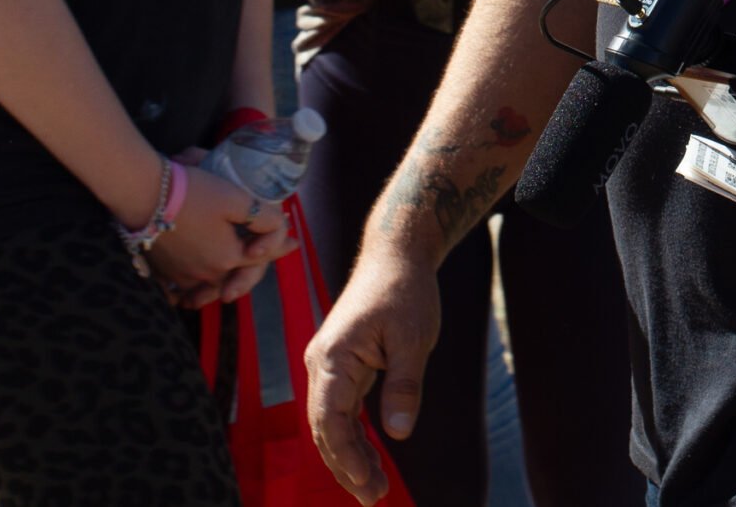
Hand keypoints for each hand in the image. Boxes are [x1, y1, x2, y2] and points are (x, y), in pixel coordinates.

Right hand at [143, 161, 294, 308]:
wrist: (145, 195)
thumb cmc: (193, 193)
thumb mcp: (237, 199)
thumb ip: (263, 218)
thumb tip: (281, 227)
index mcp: (228, 258)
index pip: (261, 256)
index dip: (279, 247)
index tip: (294, 243)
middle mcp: (206, 274)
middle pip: (235, 276)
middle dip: (252, 270)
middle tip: (264, 258)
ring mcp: (181, 277)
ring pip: (209, 287)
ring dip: (223, 285)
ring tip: (230, 285)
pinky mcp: (161, 273)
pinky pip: (180, 292)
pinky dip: (189, 293)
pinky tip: (191, 293)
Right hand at [308, 250, 442, 502]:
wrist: (396, 254)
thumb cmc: (406, 290)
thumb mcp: (413, 338)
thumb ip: (404, 385)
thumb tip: (399, 431)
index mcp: (333, 356)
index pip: (330, 421)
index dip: (347, 458)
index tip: (368, 485)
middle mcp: (322, 363)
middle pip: (324, 428)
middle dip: (346, 466)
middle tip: (373, 498)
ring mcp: (329, 364)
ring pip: (331, 422)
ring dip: (350, 455)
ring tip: (374, 487)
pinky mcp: (342, 365)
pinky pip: (341, 409)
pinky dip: (354, 435)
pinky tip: (370, 457)